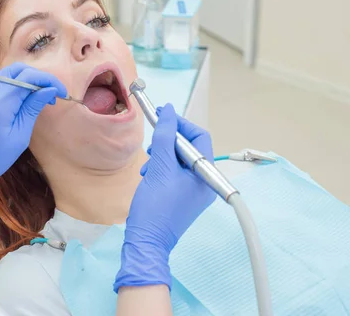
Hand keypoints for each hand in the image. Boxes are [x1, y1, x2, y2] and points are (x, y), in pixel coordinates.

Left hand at [0, 62, 66, 223]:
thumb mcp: (19, 136)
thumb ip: (33, 108)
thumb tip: (49, 89)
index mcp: (0, 103)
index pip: (29, 77)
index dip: (49, 81)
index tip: (62, 93)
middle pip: (18, 69)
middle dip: (39, 77)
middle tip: (51, 94)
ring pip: (6, 71)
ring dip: (25, 77)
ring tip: (36, 95)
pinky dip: (10, 80)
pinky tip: (17, 95)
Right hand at [114, 104, 215, 290]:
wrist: (147, 241)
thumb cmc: (156, 206)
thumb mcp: (160, 167)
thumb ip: (165, 137)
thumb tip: (168, 112)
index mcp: (206, 175)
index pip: (199, 137)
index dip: (180, 125)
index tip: (161, 118)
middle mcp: (204, 183)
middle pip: (189, 149)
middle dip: (168, 144)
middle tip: (152, 147)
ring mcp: (193, 192)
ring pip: (178, 161)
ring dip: (161, 157)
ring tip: (148, 167)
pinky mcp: (181, 198)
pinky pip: (174, 174)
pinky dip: (160, 170)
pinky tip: (148, 177)